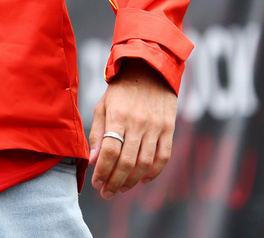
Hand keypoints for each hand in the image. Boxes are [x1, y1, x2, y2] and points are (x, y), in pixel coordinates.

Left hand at [88, 58, 176, 198]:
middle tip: (106, 193)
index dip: (102, 171)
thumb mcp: (103, 106)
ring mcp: (156, 127)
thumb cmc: (121, 90)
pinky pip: (163, 157)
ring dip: (132, 181)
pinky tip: (142, 180)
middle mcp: (138, 123)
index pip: (110, 151)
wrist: (149, 70)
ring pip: (145, 163)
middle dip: (115, 182)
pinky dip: (154, 173)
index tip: (96, 183)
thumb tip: (94, 161)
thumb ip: (97, 133)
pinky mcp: (169, 129)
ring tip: (120, 188)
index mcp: (118, 116)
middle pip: (127, 162)